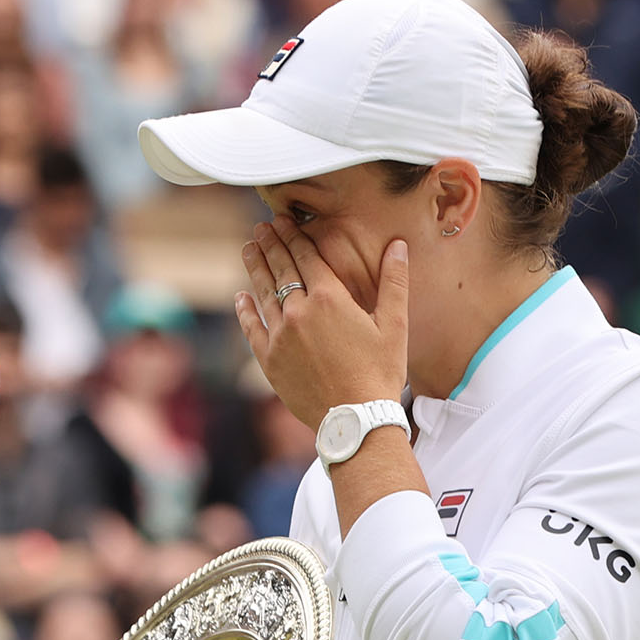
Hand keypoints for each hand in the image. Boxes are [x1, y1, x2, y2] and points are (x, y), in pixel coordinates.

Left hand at [233, 216, 408, 430]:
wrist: (355, 419)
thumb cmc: (381, 372)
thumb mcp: (395, 325)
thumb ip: (394, 281)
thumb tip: (398, 245)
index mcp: (330, 299)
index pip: (307, 257)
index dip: (294, 235)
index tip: (283, 220)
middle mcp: (300, 312)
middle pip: (282, 269)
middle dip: (272, 245)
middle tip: (263, 227)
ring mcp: (280, 336)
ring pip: (264, 293)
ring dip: (256, 268)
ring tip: (249, 249)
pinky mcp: (269, 360)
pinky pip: (252, 328)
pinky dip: (245, 310)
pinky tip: (241, 297)